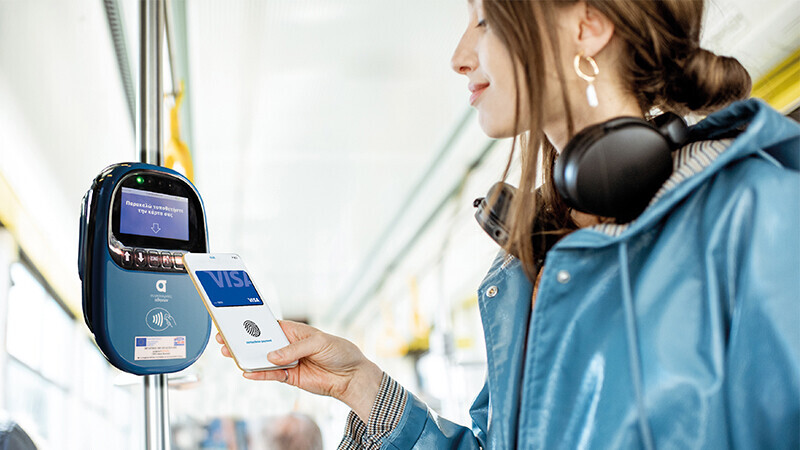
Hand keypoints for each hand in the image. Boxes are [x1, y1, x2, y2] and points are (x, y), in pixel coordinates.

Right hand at [216, 320, 382, 421]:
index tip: (235, 321)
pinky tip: (247, 373)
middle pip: (261, 343)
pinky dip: (259, 375)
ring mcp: (287, 362)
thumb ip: (294, 349)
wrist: (351, 376)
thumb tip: (272, 357)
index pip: (269, 325)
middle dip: (243, 341)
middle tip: (225, 339)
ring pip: (262, 360)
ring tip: (230, 355)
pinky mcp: (290, 377)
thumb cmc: (339, 351)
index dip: (252, 324)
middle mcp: (287, 345)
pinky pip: (270, 375)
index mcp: (294, 330)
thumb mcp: (319, 343)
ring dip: (247, 358)